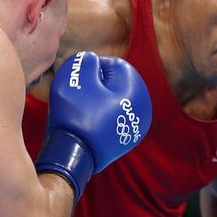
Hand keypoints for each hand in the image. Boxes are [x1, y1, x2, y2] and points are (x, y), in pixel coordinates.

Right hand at [35, 51, 151, 199]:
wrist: (73, 156)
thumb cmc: (74, 113)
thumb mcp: (75, 77)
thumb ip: (86, 61)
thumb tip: (93, 60)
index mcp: (136, 88)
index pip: (112, 64)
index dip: (90, 70)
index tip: (77, 83)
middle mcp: (143, 107)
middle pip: (115, 83)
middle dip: (95, 86)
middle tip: (78, 97)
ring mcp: (137, 126)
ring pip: (113, 101)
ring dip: (97, 101)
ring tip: (81, 111)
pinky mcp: (127, 139)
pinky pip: (112, 117)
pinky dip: (100, 117)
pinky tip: (87, 125)